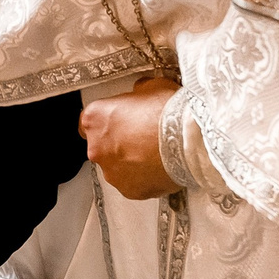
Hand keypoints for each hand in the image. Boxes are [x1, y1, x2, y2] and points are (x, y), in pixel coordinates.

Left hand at [81, 76, 179, 200]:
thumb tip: (140, 93)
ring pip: (117, 167)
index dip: (107, 120)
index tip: (119, 119)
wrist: (189, 141)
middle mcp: (97, 148)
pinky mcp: (129, 190)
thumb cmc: (169, 113)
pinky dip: (143, 178)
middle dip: (119, 142)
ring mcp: (112, 172)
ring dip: (131, 161)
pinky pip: (133, 183)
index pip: (90, 121)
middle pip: (102, 146)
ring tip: (155, 153)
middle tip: (143, 136)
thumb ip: (137, 93)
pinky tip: (160, 166)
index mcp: (95, 119)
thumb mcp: (151, 88)